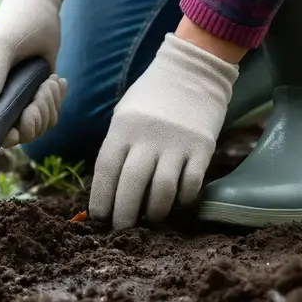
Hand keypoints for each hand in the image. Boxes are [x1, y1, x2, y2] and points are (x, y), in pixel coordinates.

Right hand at [0, 0, 67, 147]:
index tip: (20, 124)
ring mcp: (18, 99)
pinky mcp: (37, 95)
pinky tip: (56, 80)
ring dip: (49, 107)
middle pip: (15, 134)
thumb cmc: (15, 23)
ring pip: (35, 126)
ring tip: (50, 81)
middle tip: (41, 93)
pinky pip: (48, 115)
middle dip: (34, 119)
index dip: (1, 136)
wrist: (40, 7)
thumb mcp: (2, 46)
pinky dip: (56, 101)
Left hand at [90, 34, 238, 228]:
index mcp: (123, 128)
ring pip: (162, 191)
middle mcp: (148, 137)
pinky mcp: (202, 148)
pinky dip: (183, 200)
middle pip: (132, 185)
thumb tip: (109, 191)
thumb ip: (118, 147)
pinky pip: (191, 184)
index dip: (101, 198)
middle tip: (123, 230)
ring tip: (150, 219)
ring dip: (154, 213)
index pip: (106, 169)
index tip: (98, 218)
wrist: (193, 70)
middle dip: (124, 215)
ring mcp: (177, 143)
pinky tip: (176, 203)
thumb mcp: (125, 115)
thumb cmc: (152, 97)